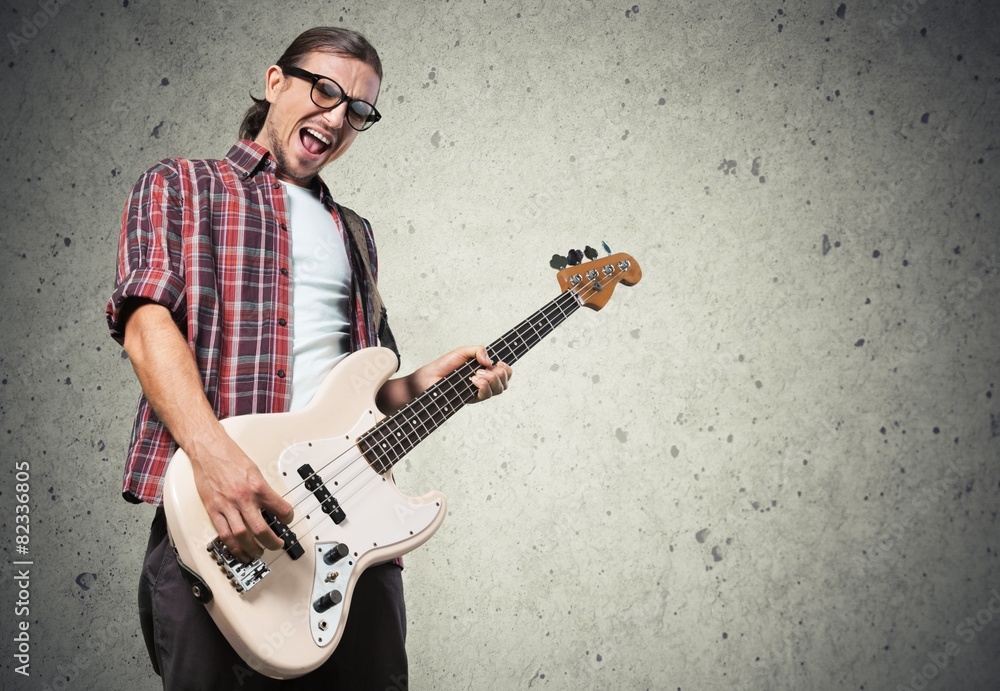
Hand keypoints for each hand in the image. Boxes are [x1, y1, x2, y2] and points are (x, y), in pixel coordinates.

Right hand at [188, 429, 294, 560]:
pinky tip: (239, 551)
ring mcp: (227, 505)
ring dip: (252, 549)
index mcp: (257, 486)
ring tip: (259, 552)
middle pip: (260, 529)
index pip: (280, 508)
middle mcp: (243, 498)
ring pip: (242, 536)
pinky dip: (233, 546)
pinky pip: (224, 534)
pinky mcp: (213, 510)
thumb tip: (271, 503)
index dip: (288, 518)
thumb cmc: (229, 456)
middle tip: (277, 545)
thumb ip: (262, 488)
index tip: (288, 521)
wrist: (208, 449)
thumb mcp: (254, 470)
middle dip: (272, 542)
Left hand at [377, 345, 512, 412]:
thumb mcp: (461, 352)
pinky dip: (483, 386)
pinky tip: (474, 380)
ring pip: (498, 390)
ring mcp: (478, 392)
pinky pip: (485, 395)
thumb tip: (490, 361)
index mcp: (483, 371)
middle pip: (504, 383)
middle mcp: (483, 382)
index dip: (507, 369)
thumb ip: (478, 350)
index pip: (504, 373)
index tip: (500, 363)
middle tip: (484, 369)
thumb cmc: (442, 367)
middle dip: (500, 375)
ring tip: (476, 375)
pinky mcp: (471, 399)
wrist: (426, 379)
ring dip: (492, 380)